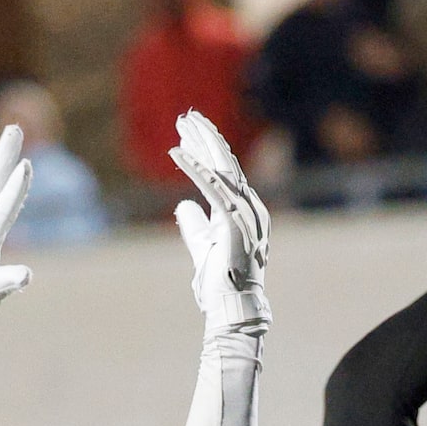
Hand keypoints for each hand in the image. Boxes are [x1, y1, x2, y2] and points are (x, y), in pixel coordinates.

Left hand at [170, 110, 271, 336]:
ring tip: (181, 125)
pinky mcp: (233, 224)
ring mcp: (244, 215)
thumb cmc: (220, 283)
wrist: (232, 309)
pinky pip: (212, 188)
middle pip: (226, 162)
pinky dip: (194, 169)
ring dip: (200, 144)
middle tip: (185, 117)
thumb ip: (194, 224)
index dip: (207, 149)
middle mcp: (249, 208)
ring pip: (222, 169)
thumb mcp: (202, 246)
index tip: (186, 132)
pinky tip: (177, 153)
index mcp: (244, 211)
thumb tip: (183, 205)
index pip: (226, 171)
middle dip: (205, 137)